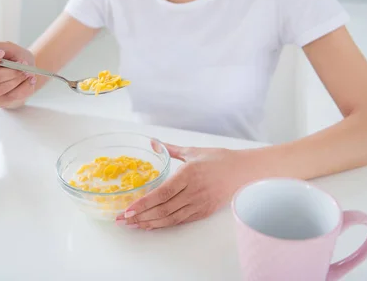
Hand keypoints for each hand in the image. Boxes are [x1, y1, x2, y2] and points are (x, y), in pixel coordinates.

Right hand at [0, 41, 36, 108]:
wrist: (26, 71)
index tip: (1, 54)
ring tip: (28, 72)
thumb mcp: (8, 47)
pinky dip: (23, 88)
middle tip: (23, 64)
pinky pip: (10, 98)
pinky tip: (30, 81)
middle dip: (9, 72)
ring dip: (17, 80)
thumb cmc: (15, 58)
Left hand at [116, 143, 250, 229]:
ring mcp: (199, 203)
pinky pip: (181, 220)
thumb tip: (153, 142)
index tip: (128, 209)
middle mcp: (193, 191)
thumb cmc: (219, 159)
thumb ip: (170, 149)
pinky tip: (152, 225)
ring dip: (150, 223)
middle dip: (141, 216)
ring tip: (133, 225)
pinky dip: (164, 224)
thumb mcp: (193, 151)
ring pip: (170, 218)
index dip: (144, 203)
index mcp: (188, 174)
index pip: (162, 193)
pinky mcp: (204, 211)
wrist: (244, 171)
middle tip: (122, 221)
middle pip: (163, 209)